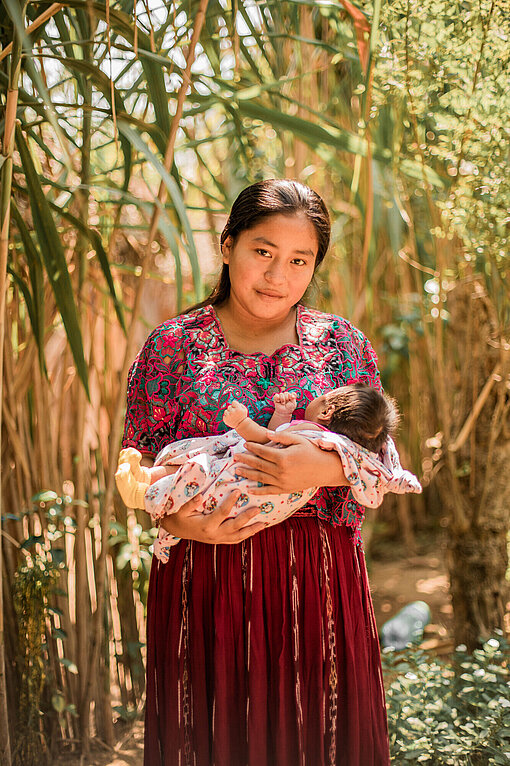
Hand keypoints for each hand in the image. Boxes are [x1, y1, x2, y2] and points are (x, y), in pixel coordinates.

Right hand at [159, 489, 266, 543]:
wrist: (177, 529)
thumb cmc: (179, 516)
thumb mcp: (180, 509)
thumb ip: (190, 503)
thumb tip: (200, 496)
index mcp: (205, 525)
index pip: (221, 513)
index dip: (230, 502)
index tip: (238, 491)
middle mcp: (214, 535)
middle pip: (234, 527)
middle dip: (247, 518)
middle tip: (258, 508)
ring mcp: (217, 539)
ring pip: (238, 537)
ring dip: (251, 530)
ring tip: (263, 523)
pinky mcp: (219, 541)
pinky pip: (235, 540)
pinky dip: (245, 535)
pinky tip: (255, 530)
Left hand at [223, 400, 248, 428]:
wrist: (241, 425)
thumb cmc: (243, 416)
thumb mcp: (244, 409)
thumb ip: (240, 404)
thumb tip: (234, 403)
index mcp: (238, 408)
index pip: (233, 402)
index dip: (235, 405)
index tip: (237, 408)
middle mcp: (232, 411)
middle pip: (229, 406)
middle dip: (232, 409)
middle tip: (235, 414)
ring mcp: (228, 416)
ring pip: (226, 411)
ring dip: (228, 413)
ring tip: (232, 416)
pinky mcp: (225, 419)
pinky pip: (224, 415)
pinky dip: (227, 417)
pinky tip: (230, 419)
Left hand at [233, 428, 347, 493]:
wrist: (324, 469)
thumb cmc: (312, 451)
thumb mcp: (298, 439)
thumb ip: (281, 437)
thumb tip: (266, 434)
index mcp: (283, 457)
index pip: (262, 451)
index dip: (252, 447)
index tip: (244, 444)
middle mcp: (280, 471)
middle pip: (258, 464)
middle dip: (245, 460)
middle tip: (234, 457)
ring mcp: (282, 481)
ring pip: (260, 478)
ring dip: (247, 474)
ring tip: (237, 470)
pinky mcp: (285, 489)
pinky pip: (268, 491)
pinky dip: (258, 491)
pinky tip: (249, 489)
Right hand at [272, 391, 296, 415]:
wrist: (283, 413)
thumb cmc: (289, 408)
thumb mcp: (294, 404)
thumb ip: (294, 397)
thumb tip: (292, 394)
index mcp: (291, 397)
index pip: (292, 393)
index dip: (292, 395)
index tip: (292, 398)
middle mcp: (286, 396)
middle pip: (286, 393)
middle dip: (286, 398)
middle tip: (286, 403)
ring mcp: (281, 396)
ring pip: (281, 394)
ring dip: (282, 399)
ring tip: (282, 403)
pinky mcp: (276, 398)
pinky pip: (276, 395)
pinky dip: (277, 398)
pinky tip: (278, 401)